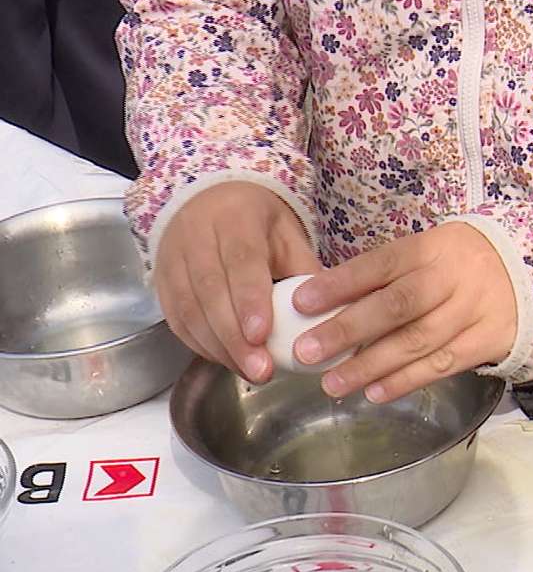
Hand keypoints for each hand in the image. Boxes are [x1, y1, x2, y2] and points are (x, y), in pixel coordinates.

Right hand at [154, 181, 320, 381]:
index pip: (241, 262)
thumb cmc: (258, 222)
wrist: (208, 199)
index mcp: (235, 218)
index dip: (249, 300)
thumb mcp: (288, 234)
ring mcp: (173, 259)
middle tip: (261, 370)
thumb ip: (306, 271)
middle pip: (210, 292)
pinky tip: (227, 360)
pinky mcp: (161, 282)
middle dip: (235, 337)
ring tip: (250, 373)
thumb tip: (332, 314)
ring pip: (189, 309)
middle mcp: (196, 236)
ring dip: (219, 347)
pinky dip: (201, 345)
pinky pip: (176, 319)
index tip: (261, 335)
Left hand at [290, 223, 516, 401]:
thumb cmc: (462, 263)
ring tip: (333, 383)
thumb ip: (388, 275)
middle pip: (396, 306)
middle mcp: (452, 278)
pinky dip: (407, 380)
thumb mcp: (430, 252)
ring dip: (371, 365)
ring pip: (417, 341)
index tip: (301, 302)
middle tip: (306, 351)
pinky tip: (375, 392)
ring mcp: (472, 310)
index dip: (340, 284)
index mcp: (430, 248)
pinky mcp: (488, 340)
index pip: (379, 265)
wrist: (529, 271)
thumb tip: (328, 303)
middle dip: (348, 330)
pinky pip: (443, 364)